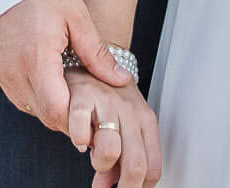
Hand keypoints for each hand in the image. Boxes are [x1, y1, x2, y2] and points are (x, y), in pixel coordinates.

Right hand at [0, 0, 132, 132]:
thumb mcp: (77, 17)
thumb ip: (97, 54)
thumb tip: (120, 80)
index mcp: (37, 58)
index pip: (56, 110)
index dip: (76, 120)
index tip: (94, 115)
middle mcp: (15, 71)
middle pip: (44, 115)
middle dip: (67, 116)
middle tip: (88, 105)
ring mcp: (2, 72)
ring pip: (30, 108)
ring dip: (50, 107)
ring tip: (70, 91)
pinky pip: (17, 95)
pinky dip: (35, 95)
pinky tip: (50, 81)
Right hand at [67, 68, 161, 187]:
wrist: (86, 55)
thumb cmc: (104, 94)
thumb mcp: (119, 124)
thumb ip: (117, 156)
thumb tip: (107, 185)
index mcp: (145, 120)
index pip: (152, 168)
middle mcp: (131, 111)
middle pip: (136, 166)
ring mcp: (108, 102)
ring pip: (110, 151)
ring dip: (98, 163)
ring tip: (93, 154)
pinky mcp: (83, 96)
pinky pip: (80, 132)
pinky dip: (78, 141)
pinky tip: (78, 138)